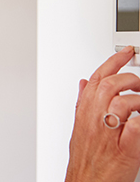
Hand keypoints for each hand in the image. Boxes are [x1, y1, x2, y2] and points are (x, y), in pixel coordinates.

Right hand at [66, 46, 139, 181]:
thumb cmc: (86, 160)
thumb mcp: (79, 128)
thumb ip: (83, 103)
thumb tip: (84, 83)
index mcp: (85, 114)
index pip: (97, 79)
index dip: (112, 62)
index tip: (126, 53)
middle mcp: (95, 121)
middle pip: (109, 86)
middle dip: (129, 79)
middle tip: (139, 83)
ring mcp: (110, 134)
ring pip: (122, 103)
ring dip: (138, 101)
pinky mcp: (126, 150)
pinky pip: (135, 127)